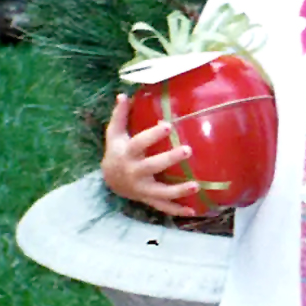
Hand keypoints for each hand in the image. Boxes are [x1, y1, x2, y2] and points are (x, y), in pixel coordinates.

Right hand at [101, 93, 199, 215]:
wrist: (109, 180)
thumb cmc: (116, 151)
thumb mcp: (114, 134)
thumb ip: (120, 115)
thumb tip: (123, 94)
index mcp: (127, 154)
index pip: (139, 143)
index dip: (152, 135)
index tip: (167, 125)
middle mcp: (134, 172)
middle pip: (152, 167)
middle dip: (169, 159)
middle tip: (187, 150)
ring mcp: (141, 189)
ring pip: (160, 192)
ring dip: (178, 191)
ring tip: (196, 185)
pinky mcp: (148, 199)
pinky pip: (163, 207)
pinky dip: (177, 210)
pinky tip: (194, 210)